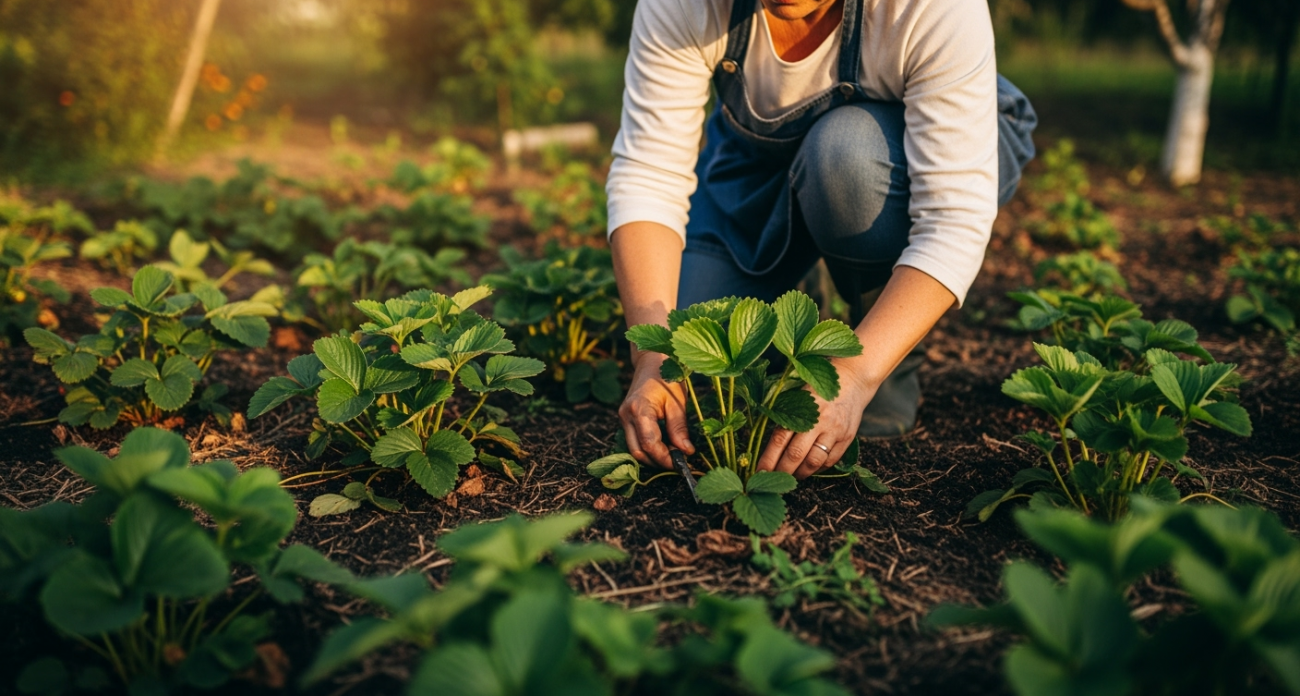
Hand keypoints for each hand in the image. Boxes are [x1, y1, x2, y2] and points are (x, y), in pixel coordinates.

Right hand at [619, 353, 694, 468]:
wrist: (652, 361)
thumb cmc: (667, 377)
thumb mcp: (678, 402)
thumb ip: (679, 429)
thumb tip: (686, 452)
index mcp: (639, 410)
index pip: (650, 444)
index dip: (666, 458)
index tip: (682, 464)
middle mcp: (626, 416)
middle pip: (638, 452)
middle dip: (658, 461)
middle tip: (679, 463)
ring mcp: (624, 418)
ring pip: (634, 449)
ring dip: (652, 457)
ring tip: (673, 455)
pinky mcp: (626, 419)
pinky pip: (634, 441)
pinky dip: (648, 448)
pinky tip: (664, 447)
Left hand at [756, 362, 876, 478]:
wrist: (852, 380)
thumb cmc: (817, 389)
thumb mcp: (797, 395)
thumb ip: (783, 416)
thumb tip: (765, 447)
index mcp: (802, 408)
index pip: (780, 439)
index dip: (768, 459)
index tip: (759, 471)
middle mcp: (819, 420)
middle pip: (796, 454)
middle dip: (782, 471)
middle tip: (773, 478)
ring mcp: (835, 431)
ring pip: (814, 462)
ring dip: (800, 473)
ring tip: (792, 475)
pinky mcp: (847, 438)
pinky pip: (830, 461)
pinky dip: (817, 469)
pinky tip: (809, 468)